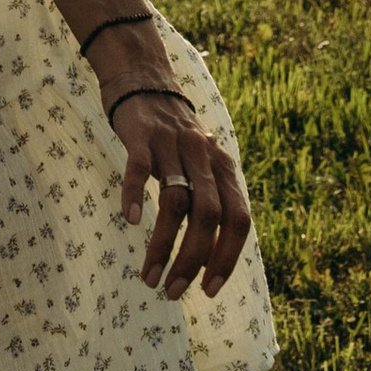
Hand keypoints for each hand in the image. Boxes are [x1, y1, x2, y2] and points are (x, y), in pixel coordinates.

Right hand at [106, 85, 251, 300]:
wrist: (144, 79)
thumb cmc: (173, 136)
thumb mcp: (203, 164)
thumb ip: (212, 199)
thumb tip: (215, 255)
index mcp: (224, 168)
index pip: (238, 220)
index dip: (228, 257)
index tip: (208, 291)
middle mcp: (204, 156)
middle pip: (209, 216)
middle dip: (193, 260)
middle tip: (173, 291)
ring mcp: (173, 144)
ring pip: (174, 201)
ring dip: (162, 245)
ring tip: (149, 277)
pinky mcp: (141, 135)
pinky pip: (140, 168)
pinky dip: (136, 195)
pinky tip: (131, 221)